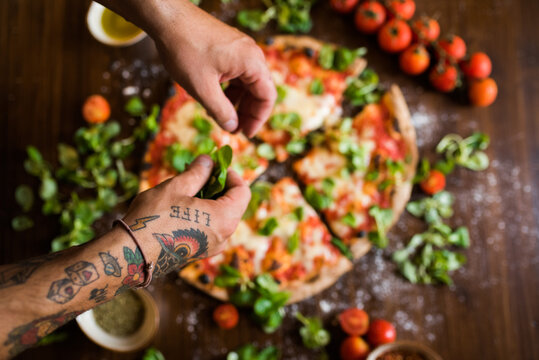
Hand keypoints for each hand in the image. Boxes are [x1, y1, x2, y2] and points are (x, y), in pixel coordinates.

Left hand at [101, 0, 276, 136]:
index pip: (267, 96)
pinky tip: (214, 99)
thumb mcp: (202, 88)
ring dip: (237, 102)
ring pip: (246, 83)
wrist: (167, 19)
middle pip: (259, 90)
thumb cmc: (185, 49)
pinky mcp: (228, 48)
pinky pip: (236, 73)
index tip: (246, 134)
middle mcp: (251, 54)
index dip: (258, 119)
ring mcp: (240, 49)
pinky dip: (229, 89)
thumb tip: (232, 127)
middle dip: (247, 112)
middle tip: (234, 130)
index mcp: (251, 62)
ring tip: (221, 117)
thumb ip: (220, 111)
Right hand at [122, 155, 250, 275]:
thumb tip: (208, 161)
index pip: (243, 192)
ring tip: (186, 188)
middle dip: (218, 186)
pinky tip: (181, 206)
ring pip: (220, 217)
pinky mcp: (199, 252)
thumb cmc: (154, 218)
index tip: (215, 165)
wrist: (131, 254)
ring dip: (208, 200)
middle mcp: (224, 236)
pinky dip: (202, 214)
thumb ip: (198, 172)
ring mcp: (212, 247)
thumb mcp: (177, 187)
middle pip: (233, 204)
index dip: (231, 175)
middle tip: (198, 173)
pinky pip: (209, 229)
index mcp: (225, 219)